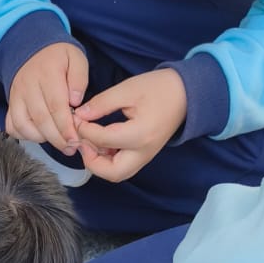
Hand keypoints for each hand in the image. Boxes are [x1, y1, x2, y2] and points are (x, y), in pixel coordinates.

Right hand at [6, 42, 89, 152]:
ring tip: (58, 142)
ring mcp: (16, 96)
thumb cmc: (58, 58)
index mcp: (47, 73)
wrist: (31, 49)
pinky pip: (12, 126)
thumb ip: (79, 78)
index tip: (75, 139)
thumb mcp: (76, 58)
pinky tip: (40, 136)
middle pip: (41, 119)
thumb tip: (75, 102)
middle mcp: (28, 86)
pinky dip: (24, 136)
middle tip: (70, 147)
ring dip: (41, 139)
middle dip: (57, 138)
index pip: (56, 105)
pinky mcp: (11, 104)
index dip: (65, 126)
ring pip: (24, 125)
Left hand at [72, 68, 187, 181]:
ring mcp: (146, 156)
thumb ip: (101, 104)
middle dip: (91, 160)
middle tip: (82, 141)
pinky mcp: (145, 155)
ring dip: (99, 163)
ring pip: (117, 174)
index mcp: (140, 134)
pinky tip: (102, 142)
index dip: (84, 129)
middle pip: (111, 173)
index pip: (103, 140)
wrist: (186, 93)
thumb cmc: (159, 88)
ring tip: (90, 141)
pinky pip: (123, 167)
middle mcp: (143, 152)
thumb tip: (79, 116)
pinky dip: (108, 160)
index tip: (76, 117)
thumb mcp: (127, 89)